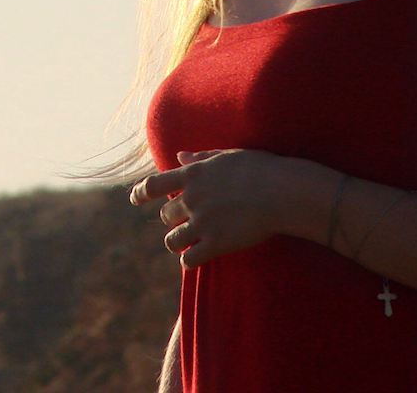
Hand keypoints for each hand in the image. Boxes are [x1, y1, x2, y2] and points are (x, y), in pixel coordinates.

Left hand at [129, 148, 285, 268]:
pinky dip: (190, 260)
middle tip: (191, 218)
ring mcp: (202, 222)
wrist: (281, 191)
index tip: (135, 199)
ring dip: (178, 240)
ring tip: (190, 240)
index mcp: (193, 175)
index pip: (153, 184)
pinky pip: (188, 259)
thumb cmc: (258, 168)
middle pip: (166, 215)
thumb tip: (179, 157)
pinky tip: (198, 257)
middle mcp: (192, 198)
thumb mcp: (226, 155)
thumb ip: (200, 158)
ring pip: (172, 240)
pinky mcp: (215, 244)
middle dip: (174, 218)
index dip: (141, 192)